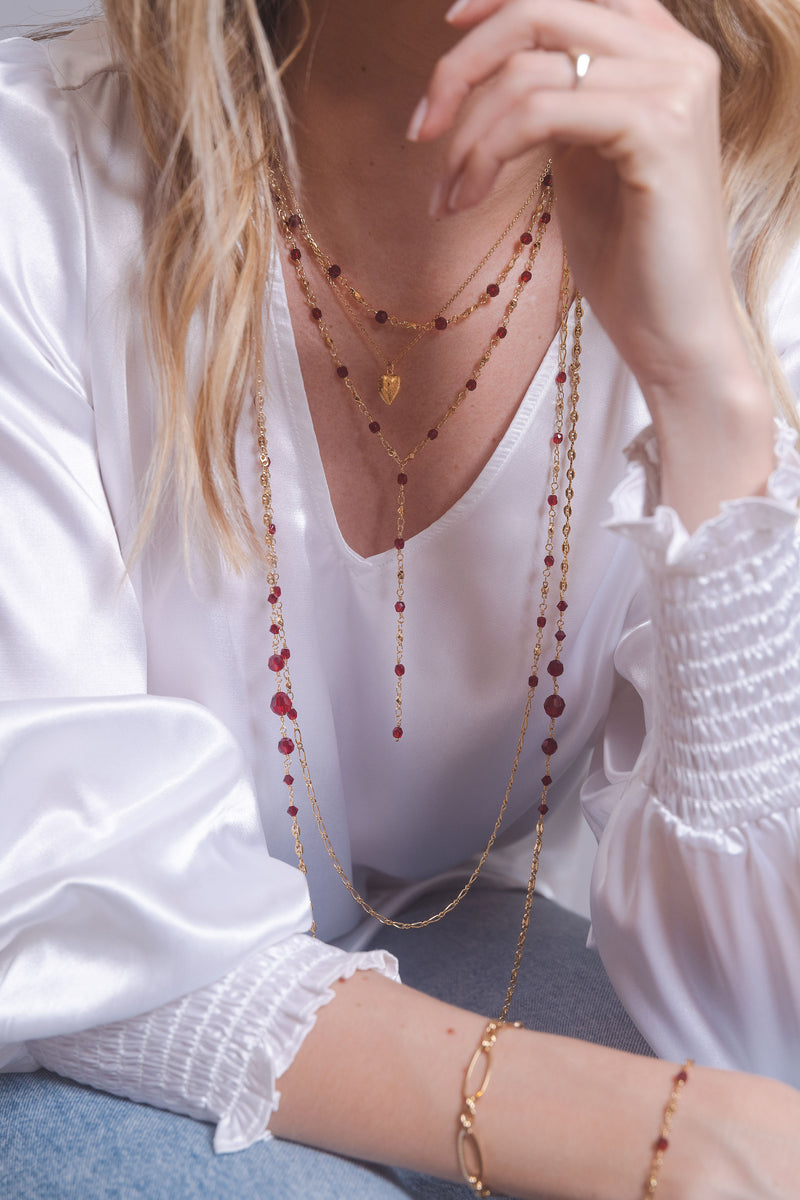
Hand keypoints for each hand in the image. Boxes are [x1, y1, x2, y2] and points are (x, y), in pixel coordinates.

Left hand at [409, 0, 775, 528]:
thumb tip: (490, 70)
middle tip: (419, 131)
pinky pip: (540, 114)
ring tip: (447, 197)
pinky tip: (467, 201)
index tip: (448, 30)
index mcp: (662, 51)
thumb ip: (555, 100)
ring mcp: (673, 88)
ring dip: (467, 138)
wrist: (671, 331)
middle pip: (539, 12)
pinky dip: (487, 156)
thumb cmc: (625, 256)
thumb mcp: (582, 157)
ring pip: (528, 71)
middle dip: (461, 69)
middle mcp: (677, 55)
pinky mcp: (657, 131)